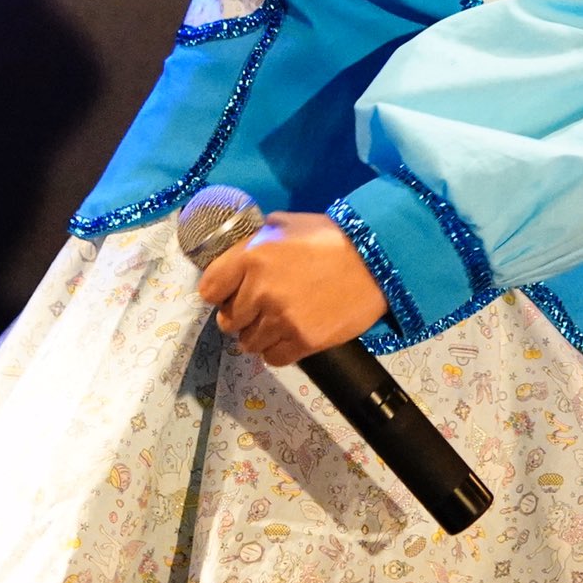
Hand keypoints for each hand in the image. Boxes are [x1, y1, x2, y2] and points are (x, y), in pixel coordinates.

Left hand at [196, 211, 388, 367]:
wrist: (373, 261)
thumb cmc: (328, 237)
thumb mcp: (283, 225)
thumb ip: (253, 243)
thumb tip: (235, 259)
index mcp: (250, 257)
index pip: (209, 289)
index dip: (219, 292)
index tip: (229, 293)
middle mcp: (260, 291)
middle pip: (228, 321)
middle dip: (240, 315)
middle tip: (258, 308)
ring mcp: (281, 319)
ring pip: (248, 343)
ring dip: (258, 335)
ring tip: (276, 322)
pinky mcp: (303, 341)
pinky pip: (273, 358)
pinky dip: (277, 350)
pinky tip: (290, 335)